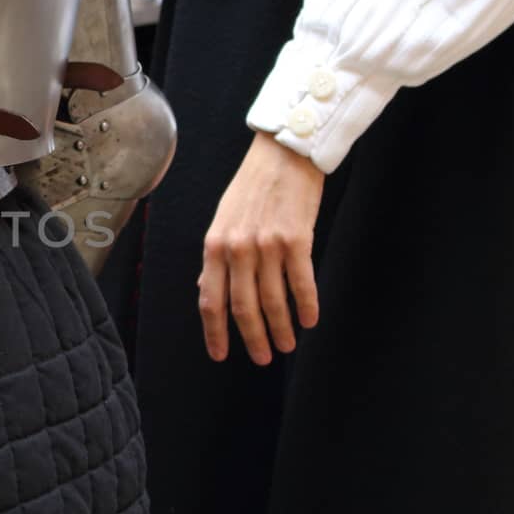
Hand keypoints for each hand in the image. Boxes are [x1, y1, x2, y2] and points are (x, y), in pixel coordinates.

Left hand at [199, 132, 324, 364]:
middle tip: (262, 358)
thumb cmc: (252, 188)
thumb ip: (216, 258)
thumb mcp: (222, 220)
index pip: (210, 299)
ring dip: (281, 328)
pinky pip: (301, 283)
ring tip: (287, 345)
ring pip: (272, 300)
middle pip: (242, 307)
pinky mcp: (296, 240)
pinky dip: (306, 305)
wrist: (284, 155)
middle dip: (252, 338)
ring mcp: (267, 245)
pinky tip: (310, 321)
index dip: (215, 331)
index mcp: (214, 245)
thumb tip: (203, 290)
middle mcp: (237, 249)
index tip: (220, 355)